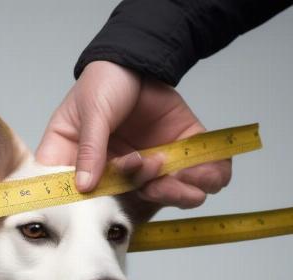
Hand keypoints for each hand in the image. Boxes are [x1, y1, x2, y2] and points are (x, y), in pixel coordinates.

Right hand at [36, 61, 231, 208]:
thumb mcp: (92, 110)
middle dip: (150, 195)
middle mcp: (116, 174)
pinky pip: (198, 177)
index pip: (86, 200)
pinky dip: (209, 177)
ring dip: (179, 192)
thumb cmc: (104, 81)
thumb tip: (84, 185)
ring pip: (166, 196)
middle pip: (133, 204)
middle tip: (154, 180)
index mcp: (84, 166)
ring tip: (183, 174)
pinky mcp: (176, 155)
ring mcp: (147, 168)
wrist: (136, 56)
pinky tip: (208, 170)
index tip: (112, 200)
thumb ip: (90, 148)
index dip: (98, 209)